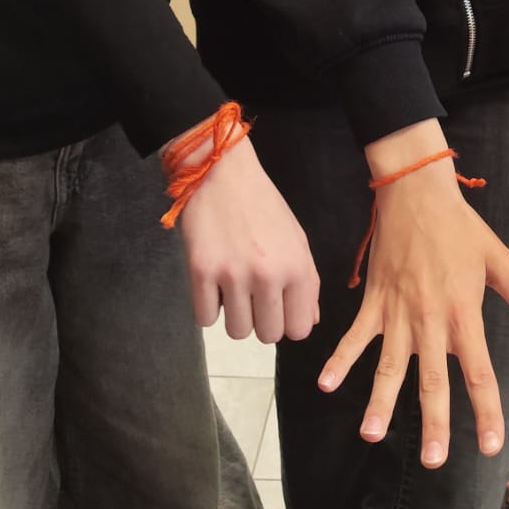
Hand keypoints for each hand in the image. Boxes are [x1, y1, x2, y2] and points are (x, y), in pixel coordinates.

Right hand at [177, 131, 318, 341]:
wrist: (223, 173)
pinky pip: (205, 319)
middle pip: (267, 336)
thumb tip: (308, 322)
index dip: (287, 322)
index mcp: (297, 267)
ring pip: (236, 332)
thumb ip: (307, 283)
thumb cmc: (263, 205)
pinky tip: (213, 283)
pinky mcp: (201, 272)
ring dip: (234, 316)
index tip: (278, 307)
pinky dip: (208, 307)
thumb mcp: (296, 239)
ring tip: (232, 288)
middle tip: (253, 296)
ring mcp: (232, 275)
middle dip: (261, 321)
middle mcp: (268, 275)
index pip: (299, 330)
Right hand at [318, 146, 508, 468]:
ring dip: (379, 401)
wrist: (416, 192)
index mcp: (464, 312)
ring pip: (389, 366)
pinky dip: (339, 358)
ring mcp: (397, 312)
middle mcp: (430, 319)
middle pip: (431, 380)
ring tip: (372, 435)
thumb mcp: (498, 258)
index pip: (478, 371)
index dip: (485, 410)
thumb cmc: (461, 226)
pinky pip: (355, 336)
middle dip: (433, 422)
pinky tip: (325, 384)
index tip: (489, 445)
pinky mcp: (374, 301)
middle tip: (433, 461)